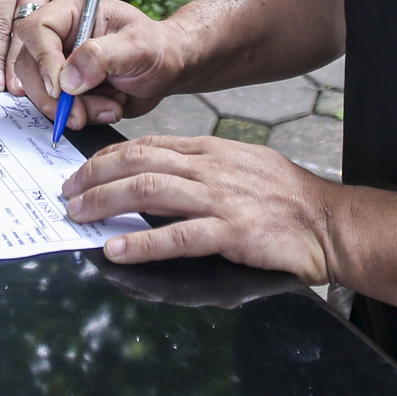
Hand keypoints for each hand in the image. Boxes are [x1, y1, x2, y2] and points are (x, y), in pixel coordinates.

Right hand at [7, 0, 177, 125]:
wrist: (170, 70)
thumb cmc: (157, 48)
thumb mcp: (137, 47)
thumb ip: (100, 57)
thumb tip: (66, 79)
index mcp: (73, 11)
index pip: (37, 29)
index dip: (43, 60)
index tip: (61, 87)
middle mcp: (61, 36)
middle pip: (29, 64)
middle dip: (52, 96)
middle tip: (78, 113)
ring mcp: (61, 63)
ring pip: (39, 90)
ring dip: (69, 109)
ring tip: (108, 108)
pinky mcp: (66, 87)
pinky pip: (55, 106)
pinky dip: (79, 116)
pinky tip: (107, 109)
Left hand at [62, 135, 338, 281]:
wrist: (329, 223)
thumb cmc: (287, 198)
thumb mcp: (242, 165)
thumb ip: (202, 167)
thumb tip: (159, 175)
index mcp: (211, 151)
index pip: (148, 146)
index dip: (108, 157)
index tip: (82, 170)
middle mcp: (211, 168)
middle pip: (139, 163)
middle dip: (94, 176)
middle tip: (67, 193)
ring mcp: (221, 199)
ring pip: (149, 191)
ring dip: (105, 202)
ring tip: (77, 215)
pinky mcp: (232, 232)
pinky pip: (177, 236)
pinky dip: (141, 242)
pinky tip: (116, 249)